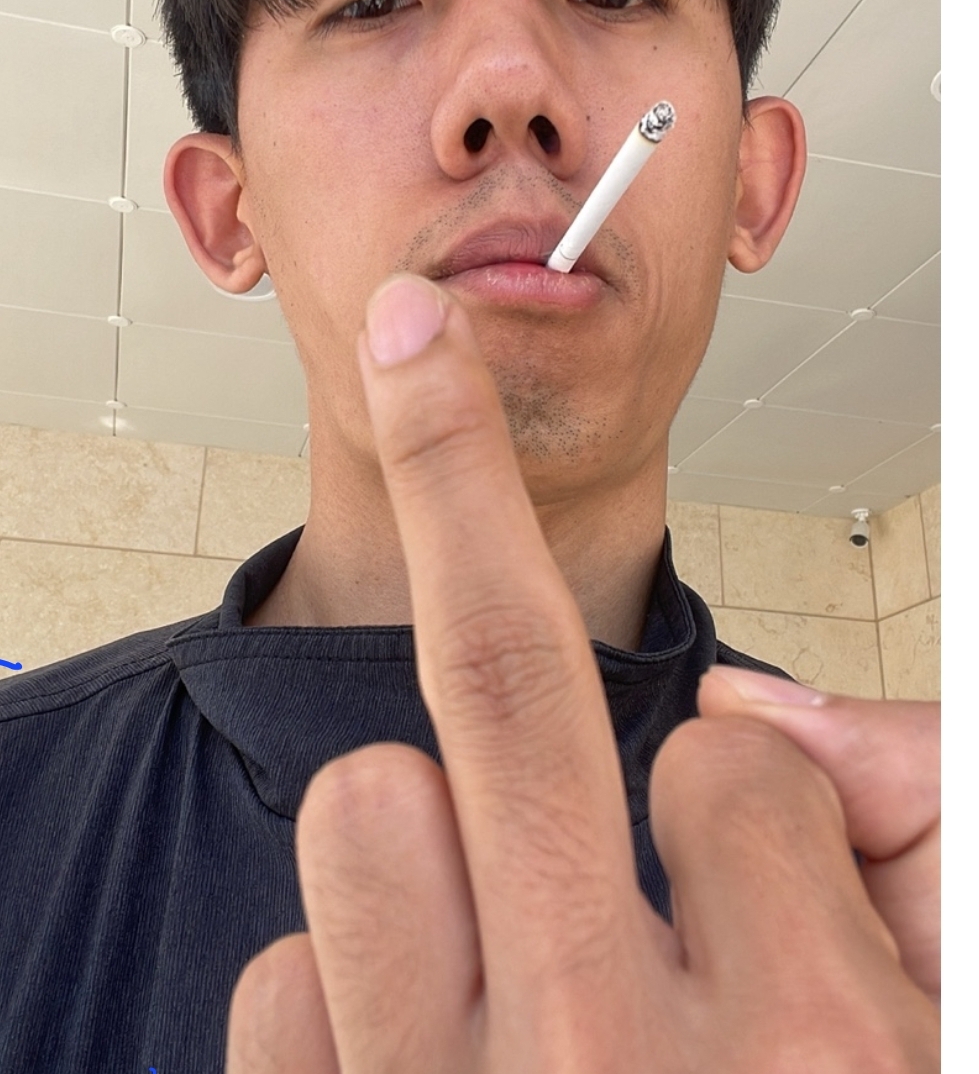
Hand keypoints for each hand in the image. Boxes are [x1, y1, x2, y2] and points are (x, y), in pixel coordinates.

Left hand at [226, 275, 938, 1072]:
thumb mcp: (944, 1011)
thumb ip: (924, 826)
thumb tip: (765, 709)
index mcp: (804, 1034)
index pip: (734, 754)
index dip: (744, 783)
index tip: (744, 866)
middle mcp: (608, 1067)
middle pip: (502, 680)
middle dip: (452, 460)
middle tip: (417, 331)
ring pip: (363, 813)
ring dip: (422, 823)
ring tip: (493, 923)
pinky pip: (281, 977)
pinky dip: (348, 977)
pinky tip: (428, 1041)